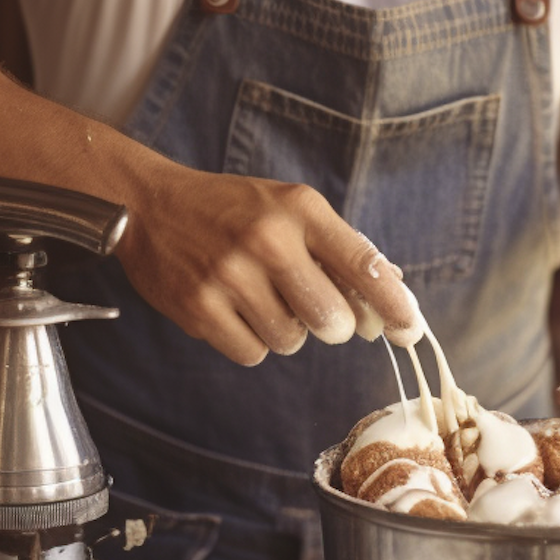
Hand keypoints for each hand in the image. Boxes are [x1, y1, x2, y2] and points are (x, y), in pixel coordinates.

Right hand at [113, 161, 420, 365]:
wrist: (149, 206)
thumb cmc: (233, 210)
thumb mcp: (290, 209)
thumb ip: (340, 248)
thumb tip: (393, 294)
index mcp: (300, 209)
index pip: (363, 265)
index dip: (395, 306)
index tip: (409, 331)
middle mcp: (267, 239)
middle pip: (331, 320)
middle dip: (330, 324)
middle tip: (313, 308)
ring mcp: (230, 275)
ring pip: (291, 341)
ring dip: (286, 330)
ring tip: (260, 297)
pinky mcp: (200, 308)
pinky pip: (253, 354)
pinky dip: (252, 342)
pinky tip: (234, 310)